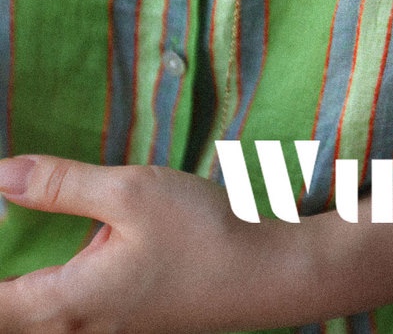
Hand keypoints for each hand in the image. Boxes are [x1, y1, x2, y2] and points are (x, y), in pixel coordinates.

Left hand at [0, 154, 293, 333]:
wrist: (265, 275)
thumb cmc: (202, 233)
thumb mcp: (132, 192)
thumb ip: (61, 185)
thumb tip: (1, 175)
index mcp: (66, 303)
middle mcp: (75, 332)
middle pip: (6, 321)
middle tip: (5, 220)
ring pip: (34, 324)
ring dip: (16, 296)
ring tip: (21, 239)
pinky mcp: (122, 328)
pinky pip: (60, 322)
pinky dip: (40, 299)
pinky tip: (57, 261)